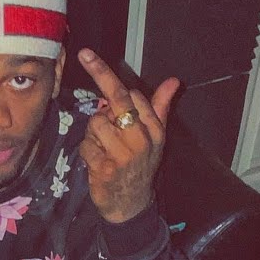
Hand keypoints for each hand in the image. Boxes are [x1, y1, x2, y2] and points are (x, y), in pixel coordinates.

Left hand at [76, 48, 178, 223]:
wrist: (131, 205)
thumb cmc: (140, 166)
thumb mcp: (155, 138)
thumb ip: (160, 107)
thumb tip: (174, 81)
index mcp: (155, 131)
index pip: (134, 95)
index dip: (113, 84)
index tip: (93, 60)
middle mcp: (142, 141)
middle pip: (119, 99)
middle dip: (100, 73)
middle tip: (85, 54)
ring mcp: (124, 156)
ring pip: (97, 123)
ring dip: (93, 133)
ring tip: (103, 146)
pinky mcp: (105, 169)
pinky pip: (86, 145)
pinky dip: (86, 151)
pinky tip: (96, 161)